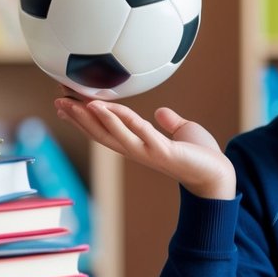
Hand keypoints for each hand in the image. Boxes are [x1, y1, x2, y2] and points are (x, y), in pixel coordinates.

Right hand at [54, 95, 235, 199]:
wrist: (219, 175)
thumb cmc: (201, 156)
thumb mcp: (181, 133)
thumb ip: (169, 124)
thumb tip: (161, 112)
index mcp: (138, 144)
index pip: (104, 130)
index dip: (84, 118)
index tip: (65, 103)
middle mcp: (138, 150)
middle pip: (101, 133)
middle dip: (79, 118)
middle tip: (58, 101)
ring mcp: (149, 152)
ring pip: (115, 135)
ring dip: (95, 118)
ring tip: (78, 103)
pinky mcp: (165, 152)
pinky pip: (141, 134)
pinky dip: (125, 122)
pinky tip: (109, 109)